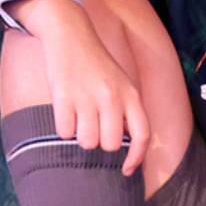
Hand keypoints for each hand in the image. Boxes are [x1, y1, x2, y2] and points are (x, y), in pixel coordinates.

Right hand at [11, 0, 150, 175]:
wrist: (72, 35)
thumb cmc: (98, 65)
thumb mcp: (122, 84)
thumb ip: (127, 111)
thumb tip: (127, 146)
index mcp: (132, 94)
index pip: (143, 135)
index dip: (137, 158)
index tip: (126, 171)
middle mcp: (113, 97)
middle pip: (111, 145)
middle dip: (100, 142)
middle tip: (93, 126)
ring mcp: (88, 97)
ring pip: (87, 142)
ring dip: (80, 136)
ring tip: (79, 116)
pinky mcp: (63, 97)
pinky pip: (64, 132)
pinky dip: (63, 128)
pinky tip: (65, 110)